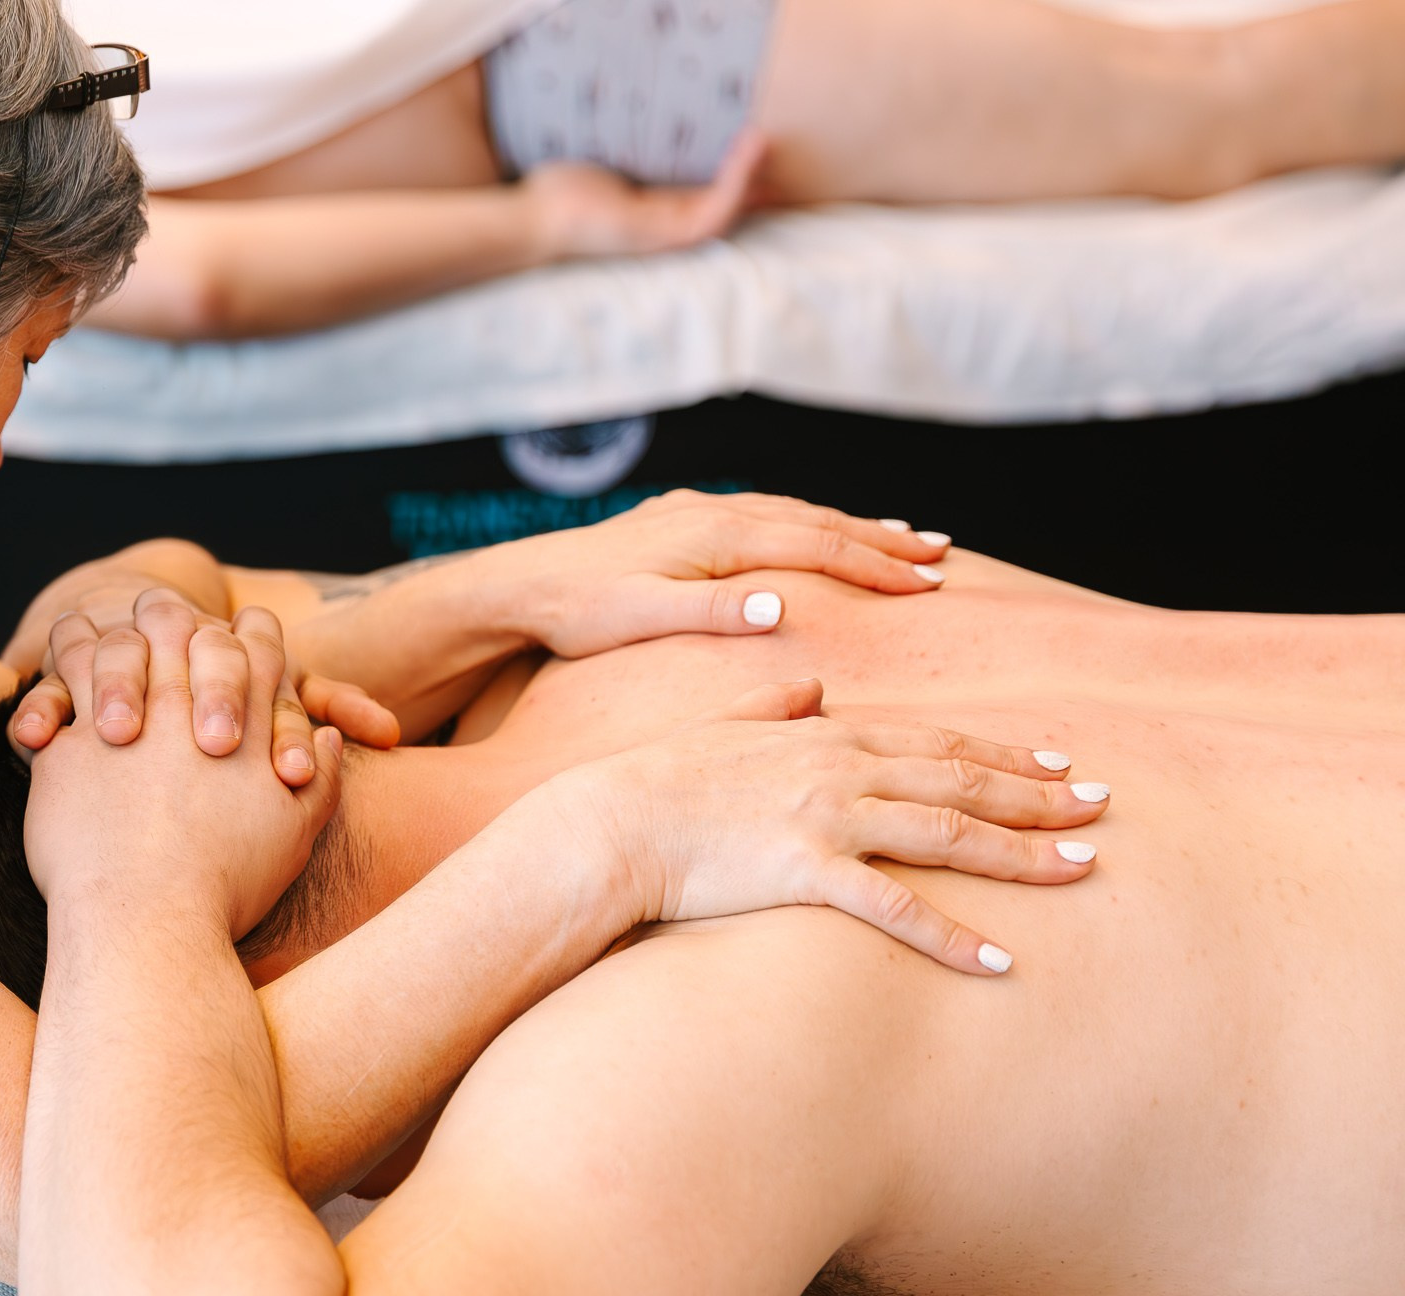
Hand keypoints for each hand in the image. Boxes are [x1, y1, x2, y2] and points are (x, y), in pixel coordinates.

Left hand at [24, 596, 342, 934]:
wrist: (150, 925)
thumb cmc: (228, 887)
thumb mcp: (295, 835)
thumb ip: (321, 779)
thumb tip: (324, 737)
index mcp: (247, 717)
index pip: (257, 638)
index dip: (247, 629)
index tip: (231, 634)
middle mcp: (186, 702)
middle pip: (178, 624)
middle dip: (167, 613)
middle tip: (152, 611)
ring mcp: (127, 716)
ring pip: (109, 643)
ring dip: (96, 632)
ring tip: (80, 629)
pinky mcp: (70, 747)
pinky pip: (54, 688)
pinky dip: (48, 678)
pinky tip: (43, 686)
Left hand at [471, 489, 958, 658]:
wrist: (519, 586)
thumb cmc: (577, 612)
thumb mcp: (641, 618)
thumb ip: (711, 613)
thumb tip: (780, 607)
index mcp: (715, 537)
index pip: (816, 546)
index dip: (876, 566)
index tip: (928, 585)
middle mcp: (713, 512)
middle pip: (817, 520)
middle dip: (882, 538)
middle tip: (943, 555)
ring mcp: (696, 512)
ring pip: (793, 512)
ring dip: (851, 525)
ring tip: (905, 539)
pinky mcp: (680, 520)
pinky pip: (764, 514)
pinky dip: (806, 522)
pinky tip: (819, 530)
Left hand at [522, 129, 764, 261]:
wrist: (536, 216)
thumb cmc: (560, 190)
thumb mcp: (603, 155)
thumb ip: (626, 138)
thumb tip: (633, 103)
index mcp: (654, 207)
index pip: (705, 190)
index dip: (734, 170)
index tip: (754, 138)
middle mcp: (665, 223)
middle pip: (725, 202)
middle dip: (755, 176)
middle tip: (775, 142)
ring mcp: (667, 234)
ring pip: (727, 207)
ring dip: (750, 174)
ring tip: (764, 136)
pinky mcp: (664, 237)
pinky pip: (713, 213)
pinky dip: (736, 184)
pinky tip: (748, 152)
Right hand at [568, 681, 1109, 973]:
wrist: (604, 825)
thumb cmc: (649, 783)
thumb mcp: (716, 728)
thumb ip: (770, 707)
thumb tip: (808, 688)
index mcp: (822, 736)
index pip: (933, 742)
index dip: (1002, 753)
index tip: (1055, 761)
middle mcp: (837, 768)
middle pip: (960, 781)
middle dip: (1039, 793)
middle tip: (1103, 805)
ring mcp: (826, 818)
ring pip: (949, 833)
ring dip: (1023, 852)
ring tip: (1084, 870)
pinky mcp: (805, 871)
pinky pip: (896, 908)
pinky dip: (953, 936)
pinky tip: (1000, 961)